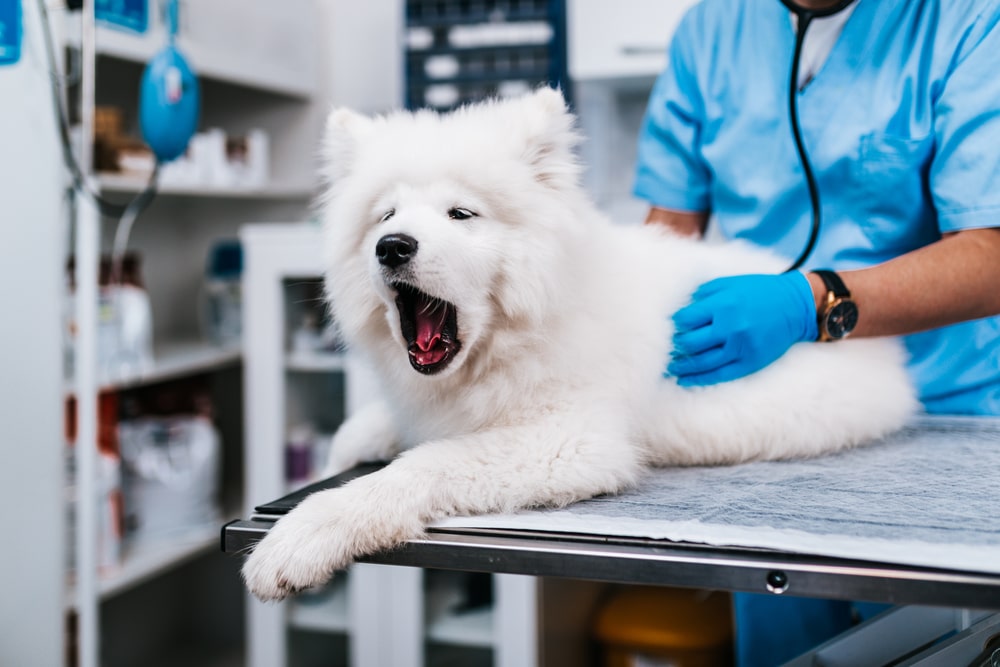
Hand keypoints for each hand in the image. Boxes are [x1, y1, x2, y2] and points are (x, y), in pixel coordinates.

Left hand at [666, 272, 817, 385]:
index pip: (685, 320)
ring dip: (681, 366)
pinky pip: (719, 375)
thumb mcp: (728, 284)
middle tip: (664, 350)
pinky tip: (684, 379)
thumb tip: (677, 313)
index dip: (672, 326)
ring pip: (701, 363)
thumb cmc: (757, 292)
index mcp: (723, 305)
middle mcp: (731, 327)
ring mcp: (741, 348)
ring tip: (669, 367)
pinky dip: (699, 379)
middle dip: (674, 348)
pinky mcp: (750, 362)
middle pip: (690, 344)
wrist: (795, 306)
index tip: (666, 329)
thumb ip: (701, 296)